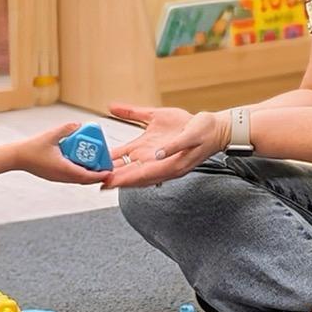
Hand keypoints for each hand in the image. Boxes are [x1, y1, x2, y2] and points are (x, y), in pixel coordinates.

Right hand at [14, 122, 110, 184]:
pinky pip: (71, 177)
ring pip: (78, 179)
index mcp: (63, 169)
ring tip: (96, 164)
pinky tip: (80, 162)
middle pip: (85, 180)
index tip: (109, 171)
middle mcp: (62, 176)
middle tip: (105, 166)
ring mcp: (58, 178)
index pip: (86, 176)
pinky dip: (79, 172)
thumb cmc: (31, 149)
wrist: (17, 157)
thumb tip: (79, 125)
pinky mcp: (54, 176)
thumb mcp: (51, 135)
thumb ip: (66, 129)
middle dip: (97, 175)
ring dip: (88, 174)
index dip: (99, 175)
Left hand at [103, 108, 230, 189]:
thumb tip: (158, 155)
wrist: (217, 128)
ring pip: (134, 168)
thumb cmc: (206, 131)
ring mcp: (160, 158)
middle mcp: (161, 164)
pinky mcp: (159, 149)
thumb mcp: (190, 135)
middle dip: (114, 178)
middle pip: (132, 174)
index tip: (107, 182)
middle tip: (94, 180)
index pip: (140, 174)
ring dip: (118, 172)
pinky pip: (139, 156)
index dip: (122, 179)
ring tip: (99, 174)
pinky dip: (125, 161)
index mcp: (168, 163)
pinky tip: (114, 160)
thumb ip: (174, 146)